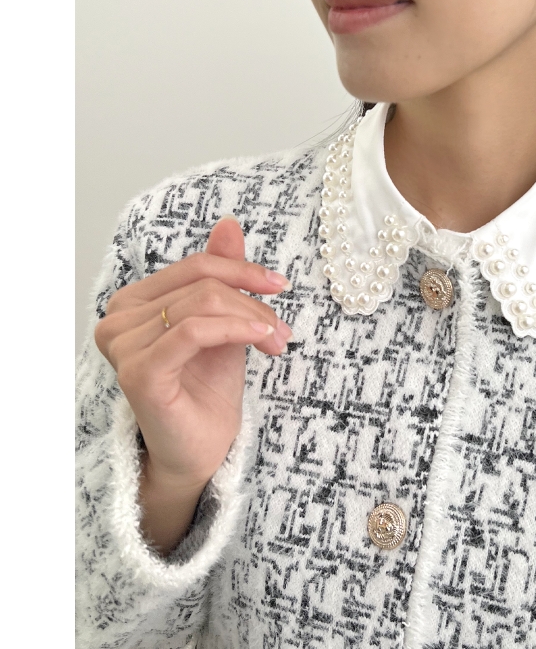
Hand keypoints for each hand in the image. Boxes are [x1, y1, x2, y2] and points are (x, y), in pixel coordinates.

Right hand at [94, 216, 291, 494]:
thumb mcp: (223, 320)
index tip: (279, 284)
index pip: (193, 266)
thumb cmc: (207, 388)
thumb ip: (221, 273)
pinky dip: (235, 330)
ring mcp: (122, 346)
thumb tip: (229, 223)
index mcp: (133, 302)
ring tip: (276, 340)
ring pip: (202, 304)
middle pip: (201, 283)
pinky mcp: (137, 372)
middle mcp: (117, 320)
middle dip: (251, 300)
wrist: (201, 449)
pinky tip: (260, 338)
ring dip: (251, 318)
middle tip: (281, 328)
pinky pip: (193, 330)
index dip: (241, 269)